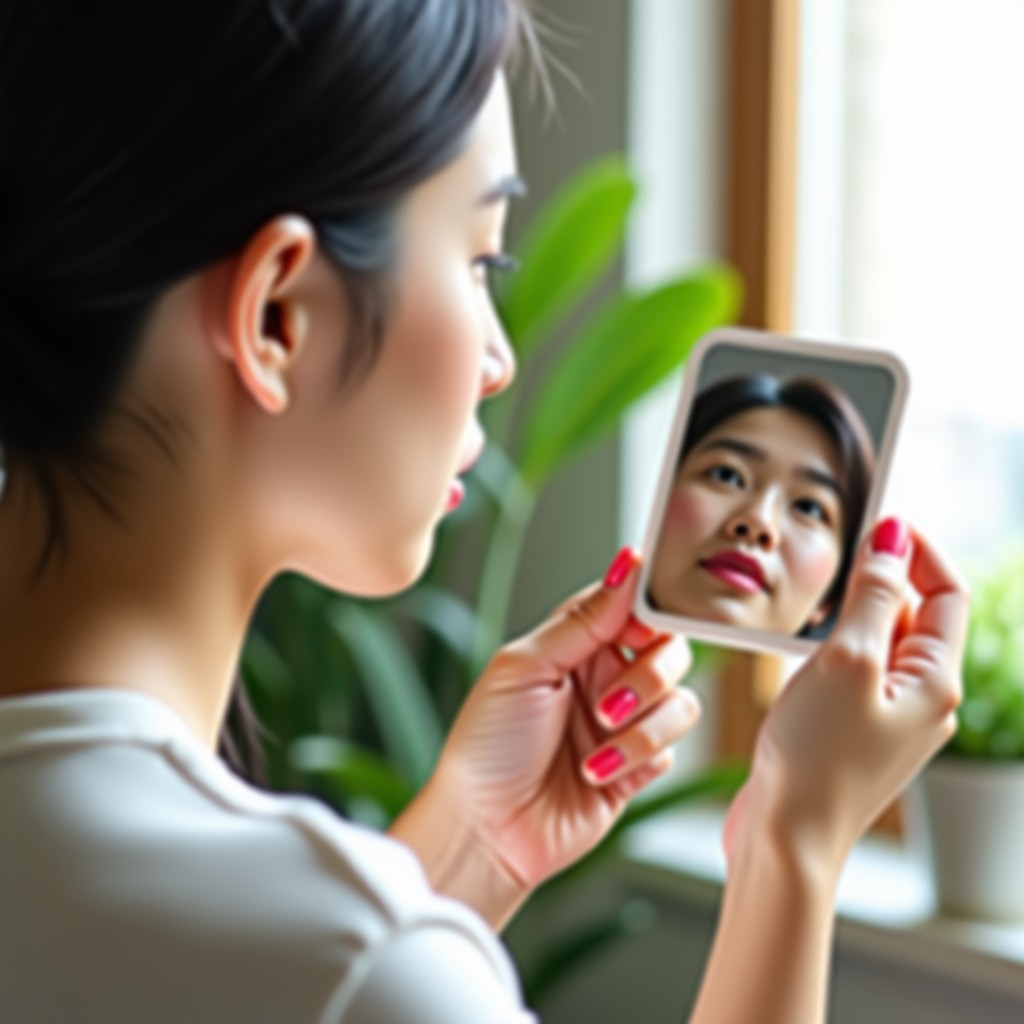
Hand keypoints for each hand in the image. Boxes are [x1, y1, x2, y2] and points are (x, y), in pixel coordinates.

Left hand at [431, 546, 701, 893]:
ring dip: (643, 726)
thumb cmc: (487, 746)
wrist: (486, 828)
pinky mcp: (638, 767)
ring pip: (680, 701)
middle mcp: (603, 677)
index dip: (646, 612)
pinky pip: (673, 748)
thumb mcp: (525, 666)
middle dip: (649, 677)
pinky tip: (596, 772)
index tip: (640, 628)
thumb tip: (626, 565)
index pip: (630, 605)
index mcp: (572, 643)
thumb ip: (583, 618)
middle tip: (609, 703)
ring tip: (595, 744)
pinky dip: (639, 758)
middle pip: (669, 650)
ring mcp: (623, 722)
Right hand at [724, 519, 969, 877]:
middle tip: (832, 559)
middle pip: (914, 615)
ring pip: (879, 642)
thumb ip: (872, 597)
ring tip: (810, 605)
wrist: (787, 839)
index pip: (947, 593)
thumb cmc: (816, 759)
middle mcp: (921, 699)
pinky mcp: (852, 730)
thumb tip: (893, 540)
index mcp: (935, 681)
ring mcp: (887, 717)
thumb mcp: (846, 661)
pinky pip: (853, 670)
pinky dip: (831, 647)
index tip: (877, 521)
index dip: (917, 550)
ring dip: (850, 614)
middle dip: (879, 580)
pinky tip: (798, 648)